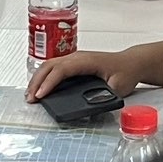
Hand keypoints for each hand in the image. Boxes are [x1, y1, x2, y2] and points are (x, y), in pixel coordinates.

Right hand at [25, 48, 143, 101]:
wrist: (131, 63)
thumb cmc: (126, 72)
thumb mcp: (118, 87)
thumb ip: (105, 95)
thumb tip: (91, 104)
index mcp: (87, 60)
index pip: (63, 70)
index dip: (50, 82)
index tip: (41, 95)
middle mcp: (78, 57)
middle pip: (50, 66)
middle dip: (37, 82)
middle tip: (30, 98)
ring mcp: (74, 59)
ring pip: (49, 66)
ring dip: (38, 79)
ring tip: (30, 95)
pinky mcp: (73, 64)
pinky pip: (53, 68)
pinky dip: (43, 78)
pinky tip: (39, 88)